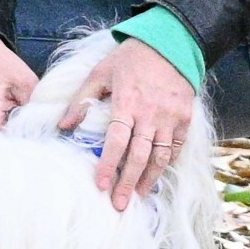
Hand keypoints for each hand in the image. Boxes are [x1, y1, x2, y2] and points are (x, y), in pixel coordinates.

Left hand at [56, 36, 194, 209]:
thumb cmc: (130, 59)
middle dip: (128, 183)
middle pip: (139, 156)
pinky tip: (156, 175)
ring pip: (160, 156)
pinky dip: (167, 163)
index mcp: (127, 102)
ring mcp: (170, 117)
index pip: (116, 140)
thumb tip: (64, 127)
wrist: (170, 43)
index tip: (99, 185)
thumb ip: (82, 100)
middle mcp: (150, 113)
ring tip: (139, 196)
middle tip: (120, 205)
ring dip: (149, 179)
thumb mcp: (100, 72)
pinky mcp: (184, 118)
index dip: (107, 165)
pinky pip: (176, 147)